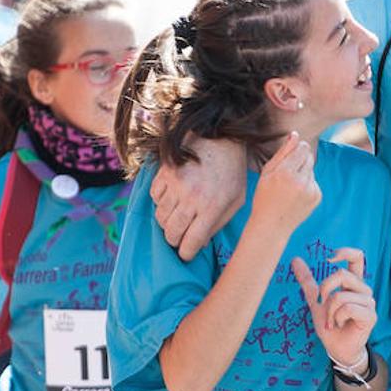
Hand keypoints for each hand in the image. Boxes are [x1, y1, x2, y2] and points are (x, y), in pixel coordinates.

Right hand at [150, 136, 247, 260]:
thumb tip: (200, 243)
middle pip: (171, 233)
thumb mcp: (236, 200)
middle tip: (180, 238)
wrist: (221, 136)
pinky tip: (172, 199)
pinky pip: (154, 197)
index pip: (191, 242)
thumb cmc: (233, 171)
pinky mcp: (165, 172)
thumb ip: (219, 223)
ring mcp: (176, 184)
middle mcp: (191, 198)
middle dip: (174, 241)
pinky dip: (160, 202)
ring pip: (160, 217)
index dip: (186, 253)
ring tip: (177, 218)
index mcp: (212, 207)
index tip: (186, 254)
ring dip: (167, 223)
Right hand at [252, 133, 320, 234]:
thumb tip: (295, 135)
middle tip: (287, 172)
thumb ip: (282, 152)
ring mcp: (311, 190)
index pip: (302, 148)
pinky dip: (307, 184)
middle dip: (300, 159)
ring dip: (303, 172)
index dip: (297, 147)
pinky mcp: (317, 197)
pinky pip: (314, 181)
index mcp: (285, 173)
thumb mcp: (267, 172)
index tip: (291, 152)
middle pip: (309, 156)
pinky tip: (296, 194)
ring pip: (311, 169)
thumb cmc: (265, 197)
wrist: (272, 225)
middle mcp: (300, 181)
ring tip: (289, 186)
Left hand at [293, 247, 376, 365]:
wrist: (336, 348)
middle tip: (322, 305)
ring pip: (341, 295)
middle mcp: (363, 289)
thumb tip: (295, 259)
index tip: (328, 258)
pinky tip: (339, 325)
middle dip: (324, 290)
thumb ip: (308, 281)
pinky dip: (337, 318)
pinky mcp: (370, 315)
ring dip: (329, 312)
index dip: (344, 252)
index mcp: (353, 283)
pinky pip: (348, 308)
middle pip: (342, 274)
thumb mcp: (316, 300)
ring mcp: (369, 302)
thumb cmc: (330, 325)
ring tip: (332, 322)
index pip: (357, 257)